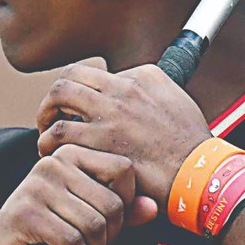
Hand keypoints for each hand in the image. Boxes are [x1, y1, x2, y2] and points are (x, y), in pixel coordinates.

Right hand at [0, 145, 157, 244]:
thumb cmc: (51, 228)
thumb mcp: (88, 214)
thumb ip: (122, 210)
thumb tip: (153, 207)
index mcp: (73, 153)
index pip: (124, 170)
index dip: (127, 204)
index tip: (109, 223)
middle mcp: (55, 163)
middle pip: (112, 205)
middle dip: (110, 237)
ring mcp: (38, 186)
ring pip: (94, 226)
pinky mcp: (27, 213)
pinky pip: (72, 243)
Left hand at [35, 62, 211, 207]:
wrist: (199, 171)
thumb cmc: (190, 142)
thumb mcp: (174, 97)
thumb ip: (148, 86)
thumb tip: (125, 83)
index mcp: (139, 77)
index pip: (92, 72)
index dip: (77, 89)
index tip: (74, 106)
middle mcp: (122, 91)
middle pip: (69, 79)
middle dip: (53, 97)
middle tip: (52, 115)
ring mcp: (110, 116)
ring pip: (58, 101)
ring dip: (46, 119)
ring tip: (48, 136)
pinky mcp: (101, 144)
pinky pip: (59, 137)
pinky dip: (49, 145)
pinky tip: (55, 155)